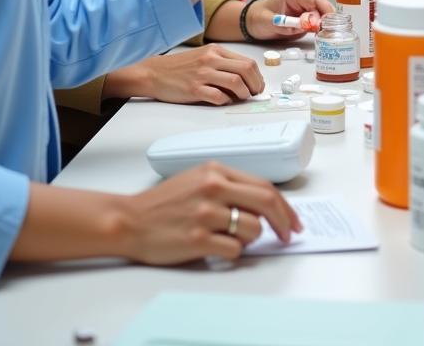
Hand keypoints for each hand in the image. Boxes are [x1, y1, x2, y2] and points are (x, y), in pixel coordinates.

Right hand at [117, 162, 301, 263]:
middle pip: (266, 203)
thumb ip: (229, 186)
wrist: (130, 220)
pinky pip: (234, 250)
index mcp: (215, 171)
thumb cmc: (163, 203)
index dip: (284, 206)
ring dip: (249, 239)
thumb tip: (264, 205)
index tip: (292, 220)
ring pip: (252, 229)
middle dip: (284, 222)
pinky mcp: (198, 239)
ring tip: (230, 237)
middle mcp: (213, 188)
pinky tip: (216, 247)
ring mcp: (206, 213)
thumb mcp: (198, 179)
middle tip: (288, 234)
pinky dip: (232, 252)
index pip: (263, 186)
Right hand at [126, 46, 263, 105]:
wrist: (154, 73)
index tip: (258, 85)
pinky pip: (219, 97)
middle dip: (255, 85)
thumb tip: (245, 78)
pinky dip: (226, 101)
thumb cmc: (180, 67)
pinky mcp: (194, 89)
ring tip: (241, 98)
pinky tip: (224, 100)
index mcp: (215, 50)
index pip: (247, 62)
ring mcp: (202, 74)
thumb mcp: (204, 56)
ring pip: (236, 83)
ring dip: (244, 94)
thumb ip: (223, 63)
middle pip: (246, 70)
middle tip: (254, 93)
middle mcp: (211, 60)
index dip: (257, 76)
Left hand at [243, 0, 333, 40]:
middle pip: (321, 9)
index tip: (331, 23)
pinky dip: (320, 31)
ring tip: (326, 38)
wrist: (252, 22)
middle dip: (326, 21)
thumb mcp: (267, 21)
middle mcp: (301, 1)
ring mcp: (304, 10)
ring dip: (324, 27)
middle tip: (327, 35)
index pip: (315, 0)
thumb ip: (285, 24)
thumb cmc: (258, 17)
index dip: (326, 10)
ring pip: (321, 17)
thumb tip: (304, 26)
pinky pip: (316, 24)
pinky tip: (321, 38)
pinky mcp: (304, 20)